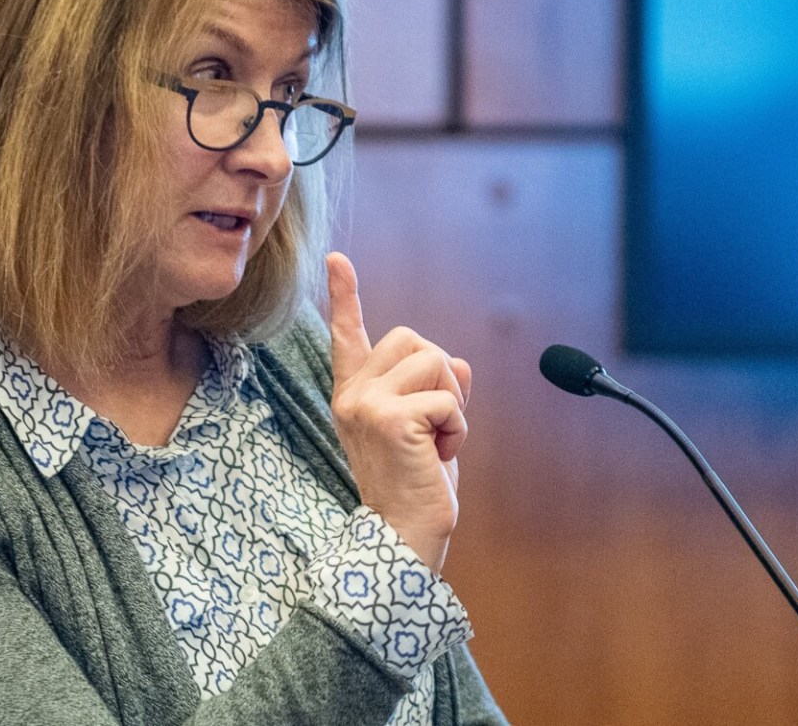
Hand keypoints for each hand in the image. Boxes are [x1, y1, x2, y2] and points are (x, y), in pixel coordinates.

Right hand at [326, 251, 471, 571]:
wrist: (404, 538)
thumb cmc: (417, 485)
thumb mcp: (428, 431)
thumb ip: (435, 392)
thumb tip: (459, 361)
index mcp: (356, 394)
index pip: (348, 335)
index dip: (344, 295)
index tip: (338, 260)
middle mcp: (353, 394)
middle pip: (415, 339)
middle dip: (440, 375)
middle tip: (434, 425)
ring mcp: (367, 404)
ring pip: (436, 362)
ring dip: (452, 403)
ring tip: (435, 443)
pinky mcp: (391, 419)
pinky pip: (448, 398)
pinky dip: (457, 428)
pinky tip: (439, 456)